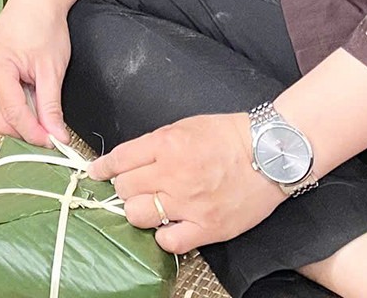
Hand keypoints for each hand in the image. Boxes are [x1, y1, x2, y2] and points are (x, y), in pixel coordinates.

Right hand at [0, 0, 73, 149]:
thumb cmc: (44, 25)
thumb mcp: (52, 69)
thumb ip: (52, 106)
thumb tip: (57, 137)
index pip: (13, 114)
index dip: (34, 132)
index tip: (54, 142)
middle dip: (25, 129)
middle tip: (50, 132)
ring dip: (19, 117)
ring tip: (41, 106)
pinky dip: (13, 104)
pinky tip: (29, 95)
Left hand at [91, 112, 281, 253]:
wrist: (270, 152)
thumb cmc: (229, 135)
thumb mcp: (185, 125)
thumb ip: (156, 143)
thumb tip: (131, 159)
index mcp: (166, 144)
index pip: (120, 159)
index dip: (103, 168)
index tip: (97, 173)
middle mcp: (172, 174)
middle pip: (125, 188)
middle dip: (124, 187)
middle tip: (133, 187)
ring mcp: (189, 204)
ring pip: (138, 215)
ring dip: (138, 211)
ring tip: (148, 206)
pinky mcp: (207, 227)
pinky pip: (169, 241)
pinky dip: (163, 236)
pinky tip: (168, 226)